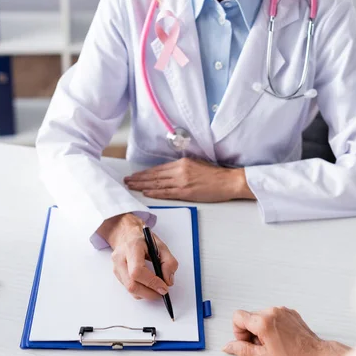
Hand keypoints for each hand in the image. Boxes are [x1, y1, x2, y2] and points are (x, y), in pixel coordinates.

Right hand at [97, 213, 177, 299]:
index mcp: (132, 247)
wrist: (126, 233)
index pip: (137, 271)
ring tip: (156, 289)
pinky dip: (140, 290)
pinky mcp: (116, 273)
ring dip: (145, 293)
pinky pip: (128, 288)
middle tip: (162, 292)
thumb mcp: (161, 245)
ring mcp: (116, 267)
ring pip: (129, 289)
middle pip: (131, 284)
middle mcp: (120, 258)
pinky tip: (148, 285)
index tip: (164, 287)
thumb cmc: (143, 238)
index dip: (152, 283)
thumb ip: (168, 262)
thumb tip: (168, 281)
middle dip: (149, 293)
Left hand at [124, 158, 254, 202]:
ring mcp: (182, 181)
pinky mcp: (186, 192)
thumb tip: (170, 172)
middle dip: (139, 178)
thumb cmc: (215, 175)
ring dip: (142, 186)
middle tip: (127, 181)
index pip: (158, 168)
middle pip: (154, 176)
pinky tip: (145, 193)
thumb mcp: (197, 164)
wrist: (228, 181)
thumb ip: (183, 167)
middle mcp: (179, 170)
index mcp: (182, 162)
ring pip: (157, 184)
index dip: (145, 172)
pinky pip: (166, 193)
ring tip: (131, 187)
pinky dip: (154, 193)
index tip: (135, 175)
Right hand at [223, 307, 350, 355]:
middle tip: (261, 346)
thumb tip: (228, 347)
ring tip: (273, 344)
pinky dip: (272, 325)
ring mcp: (281, 310)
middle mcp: (272, 312)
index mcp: (263, 321)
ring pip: (261, 316)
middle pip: (249, 317)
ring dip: (261, 329)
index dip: (238, 331)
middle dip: (250, 332)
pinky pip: (273, 315)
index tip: (248, 342)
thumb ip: (242, 350)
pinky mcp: (289, 312)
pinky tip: (280, 338)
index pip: (237, 317)